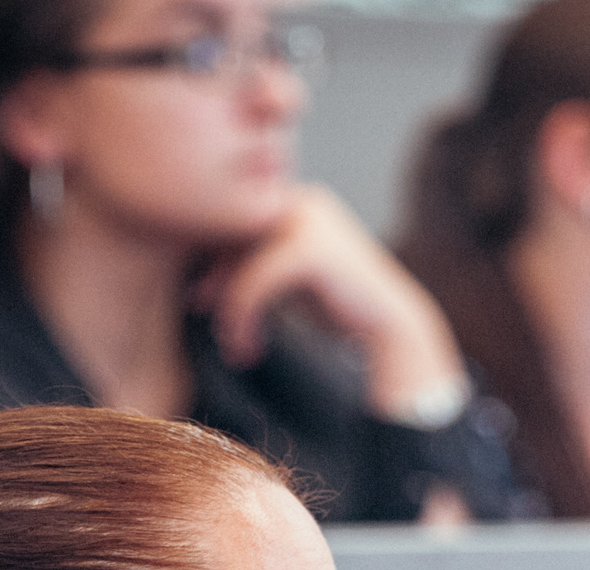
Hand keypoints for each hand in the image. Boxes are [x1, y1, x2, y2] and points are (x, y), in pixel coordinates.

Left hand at [194, 185, 467, 421]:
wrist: (390, 328)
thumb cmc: (340, 307)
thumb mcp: (290, 279)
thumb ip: (256, 264)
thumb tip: (199, 273)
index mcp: (299, 201)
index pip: (238, 223)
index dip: (214, 260)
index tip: (202, 299)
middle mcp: (304, 201)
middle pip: (234, 237)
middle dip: (215, 278)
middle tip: (201, 310)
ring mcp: (308, 223)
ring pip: (242, 264)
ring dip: (230, 309)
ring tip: (236, 343)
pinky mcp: (310, 250)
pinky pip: (255, 283)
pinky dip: (244, 320)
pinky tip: (250, 349)